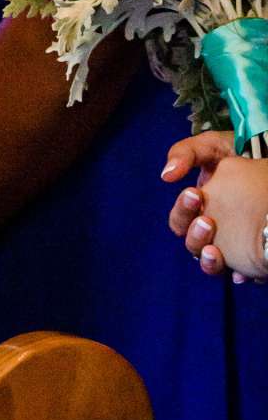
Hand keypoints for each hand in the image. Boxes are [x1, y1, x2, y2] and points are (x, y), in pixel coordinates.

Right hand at [164, 132, 267, 281]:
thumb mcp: (211, 146)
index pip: (180, 220)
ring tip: (216, 252)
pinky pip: (242, 272)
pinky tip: (242, 272)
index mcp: (199, 206)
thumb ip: (185, 154)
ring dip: (209, 261)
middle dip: (195, 235)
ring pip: (212, 264)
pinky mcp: (253, 253)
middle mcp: (214, 228)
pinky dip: (239, 273)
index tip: (194, 194)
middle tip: (207, 222)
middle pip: (192, 245)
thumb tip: (166, 175)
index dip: (182, 211)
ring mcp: (233, 243)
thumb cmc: (241, 151)